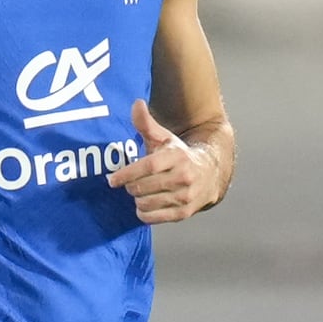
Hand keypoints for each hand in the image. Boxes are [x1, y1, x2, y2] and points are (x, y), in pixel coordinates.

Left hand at [108, 100, 221, 223]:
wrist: (211, 174)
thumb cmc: (179, 155)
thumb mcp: (164, 137)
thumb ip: (146, 123)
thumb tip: (136, 103)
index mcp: (177, 156)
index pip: (147, 167)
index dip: (126, 174)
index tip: (111, 180)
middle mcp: (184, 177)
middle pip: (143, 187)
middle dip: (130, 186)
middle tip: (129, 183)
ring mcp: (185, 196)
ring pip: (145, 204)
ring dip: (137, 199)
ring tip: (140, 192)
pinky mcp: (184, 213)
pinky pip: (152, 218)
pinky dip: (143, 213)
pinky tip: (145, 205)